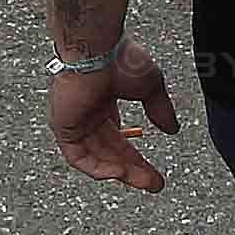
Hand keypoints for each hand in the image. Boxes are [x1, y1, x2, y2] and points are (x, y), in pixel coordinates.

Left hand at [52, 43, 177, 190]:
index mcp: (103, 101)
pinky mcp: (62, 126)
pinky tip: (118, 173)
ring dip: (119, 172)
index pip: (118, 138)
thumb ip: (160, 110)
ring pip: (95, 157)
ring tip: (143, 182)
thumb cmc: (121, 58)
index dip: (137, 158)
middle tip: (153, 185)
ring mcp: (73, 120)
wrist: (97, 49)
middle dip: (132, 169)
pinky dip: (97, 168)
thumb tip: (172, 130)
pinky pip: (78, 156)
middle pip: (109, 151)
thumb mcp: (150, 87)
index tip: (156, 175)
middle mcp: (86, 113)